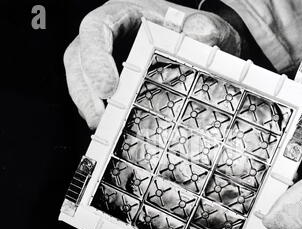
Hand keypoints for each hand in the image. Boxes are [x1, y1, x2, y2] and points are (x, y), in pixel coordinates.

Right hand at [63, 0, 240, 128]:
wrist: (199, 46)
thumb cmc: (194, 33)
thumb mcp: (207, 26)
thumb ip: (204, 27)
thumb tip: (198, 34)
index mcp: (125, 14)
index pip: (97, 28)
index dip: (96, 58)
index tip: (108, 88)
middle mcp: (110, 35)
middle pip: (79, 56)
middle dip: (85, 90)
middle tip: (99, 117)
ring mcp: (107, 57)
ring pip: (80, 76)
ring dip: (86, 104)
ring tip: (101, 125)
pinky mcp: (111, 78)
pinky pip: (92, 92)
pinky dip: (96, 109)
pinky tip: (107, 123)